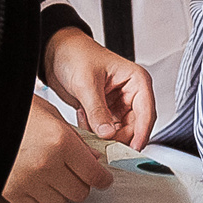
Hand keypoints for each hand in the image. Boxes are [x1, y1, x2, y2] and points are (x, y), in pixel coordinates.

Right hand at [2, 95, 115, 202]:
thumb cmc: (12, 112)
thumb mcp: (50, 114)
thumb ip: (75, 138)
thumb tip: (92, 158)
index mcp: (60, 141)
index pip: (94, 173)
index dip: (102, 178)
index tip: (102, 179)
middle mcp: (47, 164)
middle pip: (80, 192)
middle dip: (81, 184)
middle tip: (74, 174)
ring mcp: (28, 181)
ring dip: (60, 194)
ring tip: (52, 179)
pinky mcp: (11, 193)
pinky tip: (36, 188)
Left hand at [44, 27, 154, 150]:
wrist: (56, 53)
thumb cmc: (75, 54)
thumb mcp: (86, 83)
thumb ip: (97, 110)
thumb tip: (107, 134)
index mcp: (136, 81)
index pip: (146, 112)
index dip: (142, 133)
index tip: (133, 149)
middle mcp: (131, 94)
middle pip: (135, 127)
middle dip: (119, 137)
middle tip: (104, 146)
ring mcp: (118, 105)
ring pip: (121, 132)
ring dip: (105, 136)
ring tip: (87, 125)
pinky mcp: (106, 112)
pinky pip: (106, 131)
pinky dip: (95, 132)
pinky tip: (83, 120)